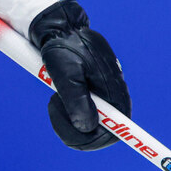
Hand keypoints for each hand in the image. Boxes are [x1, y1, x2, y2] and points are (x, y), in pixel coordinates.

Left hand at [28, 0, 130, 150]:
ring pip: (86, 128)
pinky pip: (80, 118)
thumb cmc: (62, 48)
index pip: (117, 130)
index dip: (99, 140)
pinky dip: (65, 113)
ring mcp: (103, 98)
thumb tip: (87, 128)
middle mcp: (114, 98)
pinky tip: (57, 96)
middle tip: (53, 104)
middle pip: (99, 134)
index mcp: (115, 92)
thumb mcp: (66, 72)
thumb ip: (76, 99)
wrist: (59, 30)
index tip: (78, 140)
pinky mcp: (92, 97)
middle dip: (73, 128)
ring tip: (55, 96)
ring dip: (67, 119)